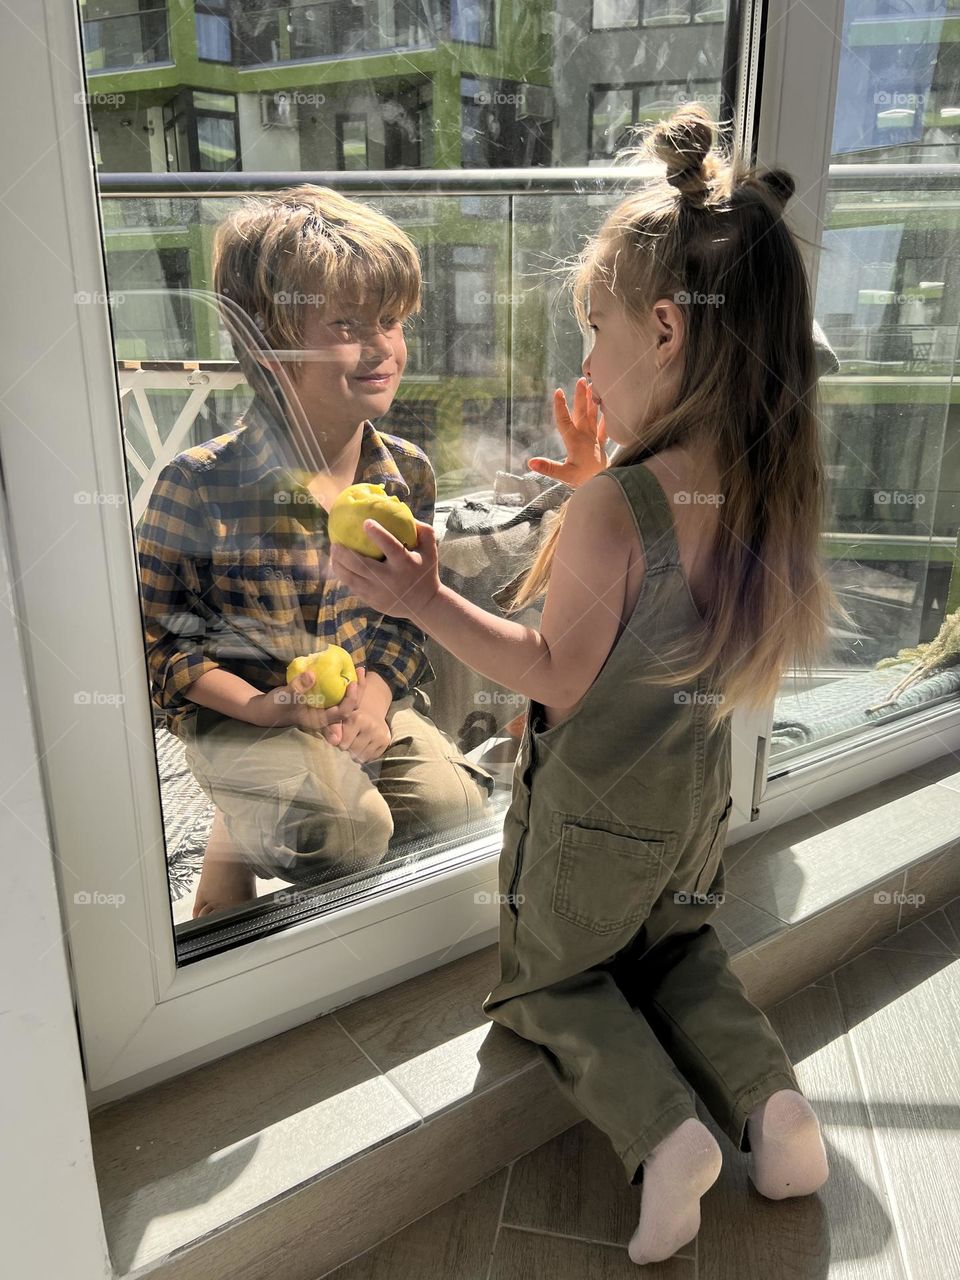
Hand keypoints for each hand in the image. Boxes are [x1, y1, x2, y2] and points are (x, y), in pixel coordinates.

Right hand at [249, 665, 365, 741]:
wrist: (266, 709)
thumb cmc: (277, 707)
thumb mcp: (285, 697)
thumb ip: (298, 687)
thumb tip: (312, 675)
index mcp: (322, 720)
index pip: (343, 712)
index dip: (350, 699)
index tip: (352, 683)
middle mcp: (327, 716)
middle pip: (350, 706)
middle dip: (359, 690)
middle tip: (360, 670)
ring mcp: (325, 708)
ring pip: (346, 699)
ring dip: (354, 685)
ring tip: (358, 669)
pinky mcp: (321, 700)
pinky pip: (337, 692)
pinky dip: (343, 683)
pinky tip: (345, 670)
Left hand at [329, 518, 440, 622]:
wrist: (425, 604)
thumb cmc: (425, 572)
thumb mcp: (430, 550)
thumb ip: (422, 530)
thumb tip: (405, 512)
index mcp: (405, 564)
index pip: (390, 546)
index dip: (377, 534)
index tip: (365, 522)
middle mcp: (390, 578)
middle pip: (361, 565)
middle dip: (344, 553)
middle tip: (335, 542)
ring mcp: (379, 592)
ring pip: (352, 578)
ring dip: (338, 565)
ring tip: (333, 552)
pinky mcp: (372, 600)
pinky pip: (353, 586)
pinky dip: (344, 575)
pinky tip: (338, 566)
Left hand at [334, 707, 391, 763]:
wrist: (370, 712)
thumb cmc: (348, 718)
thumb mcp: (337, 719)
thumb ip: (331, 729)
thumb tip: (334, 742)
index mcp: (357, 718)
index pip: (343, 744)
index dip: (340, 743)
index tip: (341, 736)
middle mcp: (371, 726)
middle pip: (353, 752)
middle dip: (349, 749)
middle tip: (350, 740)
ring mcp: (380, 734)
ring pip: (362, 758)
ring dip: (357, 754)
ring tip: (357, 743)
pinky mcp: (386, 741)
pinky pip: (371, 758)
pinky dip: (366, 755)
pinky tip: (366, 745)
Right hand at [527, 377, 607, 488]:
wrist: (606, 484)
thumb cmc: (585, 480)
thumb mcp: (565, 476)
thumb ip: (548, 468)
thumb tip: (530, 462)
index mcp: (575, 441)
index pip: (565, 421)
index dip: (560, 406)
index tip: (558, 391)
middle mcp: (585, 437)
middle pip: (581, 413)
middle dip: (580, 396)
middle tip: (582, 380)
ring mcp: (594, 440)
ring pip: (593, 416)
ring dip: (592, 401)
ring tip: (593, 386)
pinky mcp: (601, 445)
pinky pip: (604, 428)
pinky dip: (606, 417)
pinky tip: (607, 408)